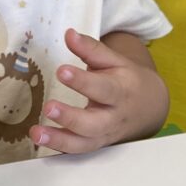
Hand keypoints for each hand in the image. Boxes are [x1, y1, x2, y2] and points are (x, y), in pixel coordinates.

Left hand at [29, 28, 168, 153]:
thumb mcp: (115, 61)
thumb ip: (91, 49)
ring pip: (83, 143)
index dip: (82, 81)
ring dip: (59, 140)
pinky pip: (77, 151)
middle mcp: (113, 117)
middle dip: (71, 118)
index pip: (102, 88)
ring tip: (36, 133)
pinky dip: (60, 149)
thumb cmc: (127, 80)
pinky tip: (41, 142)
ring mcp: (104, 135)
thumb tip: (69, 34)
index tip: (62, 70)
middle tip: (49, 107)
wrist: (149, 107)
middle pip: (93, 123)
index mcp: (121, 91)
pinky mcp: (95, 145)